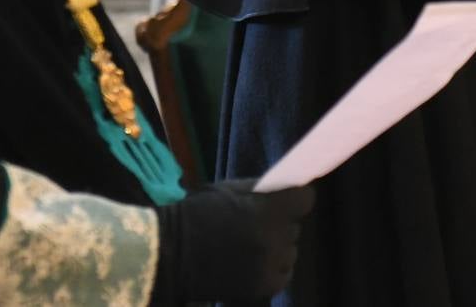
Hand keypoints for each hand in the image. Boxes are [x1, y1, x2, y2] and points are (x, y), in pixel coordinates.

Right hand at [152, 180, 315, 304]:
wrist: (171, 253)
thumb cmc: (197, 213)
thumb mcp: (229, 189)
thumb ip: (260, 190)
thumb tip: (285, 187)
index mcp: (268, 208)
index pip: (305, 200)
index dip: (295, 199)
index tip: (285, 200)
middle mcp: (275, 237)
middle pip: (294, 227)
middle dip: (279, 224)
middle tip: (256, 225)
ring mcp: (270, 264)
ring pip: (290, 252)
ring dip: (276, 249)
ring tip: (251, 247)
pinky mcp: (264, 287)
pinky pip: (283, 274)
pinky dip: (272, 269)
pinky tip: (252, 264)